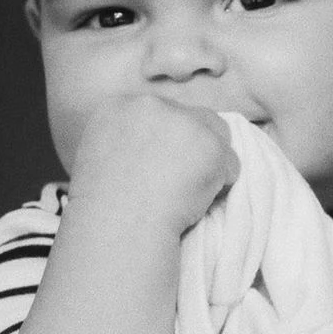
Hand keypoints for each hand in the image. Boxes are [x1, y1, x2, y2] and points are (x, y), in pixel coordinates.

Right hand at [69, 95, 240, 235]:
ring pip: (217, 136)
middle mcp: (150, 105)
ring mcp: (182, 121)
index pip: (162, 112)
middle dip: (192, 149)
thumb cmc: (103, 210)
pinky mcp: (210, 145)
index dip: (167, 143)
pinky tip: (194, 203)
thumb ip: (129, 141)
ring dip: (210, 164)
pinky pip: (231, 165)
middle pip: (192, 118)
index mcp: (119, 107)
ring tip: (187, 195)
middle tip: (177, 186)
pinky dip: (219, 188)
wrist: (117, 228)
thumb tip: (163, 146)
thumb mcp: (101, 160)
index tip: (159, 171)